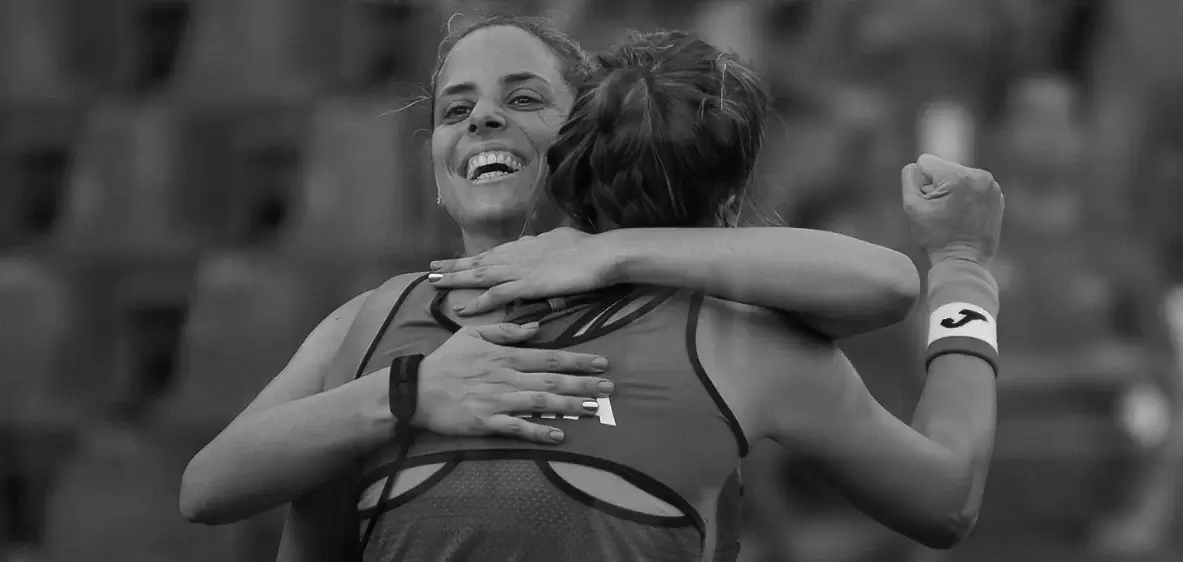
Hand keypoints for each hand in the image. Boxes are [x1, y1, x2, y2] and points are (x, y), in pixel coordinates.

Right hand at [410, 321, 613, 443]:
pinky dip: (539, 431)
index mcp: (505, 356)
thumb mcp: (472, 334)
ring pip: (541, 402)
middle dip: (584, 383)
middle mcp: (506, 377)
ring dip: (570, 406)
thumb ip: (504, 331)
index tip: (601, 362)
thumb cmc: (445, 361)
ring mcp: (498, 401)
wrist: (417, 390)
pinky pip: (518, 427)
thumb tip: (534, 327)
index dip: (577, 360)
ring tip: (595, 408)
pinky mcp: (487, 422)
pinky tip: (560, 435)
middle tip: (610, 387)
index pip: (548, 356)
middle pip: (552, 380)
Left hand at [428, 227, 618, 314]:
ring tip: (436, 283)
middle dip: (455, 266)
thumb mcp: (563, 239)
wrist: (602, 254)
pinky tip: (463, 308)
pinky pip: (496, 295)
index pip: (494, 252)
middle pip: (479, 260)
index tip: (458, 259)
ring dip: (457, 279)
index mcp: (526, 245)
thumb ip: (549, 243)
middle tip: (433, 269)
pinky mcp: (526, 285)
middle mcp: (517, 254)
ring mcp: (520, 269)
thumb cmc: (589, 248)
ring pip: (480, 274)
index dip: (474, 257)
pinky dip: (478, 302)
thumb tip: (545, 242)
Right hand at [902, 154, 1003, 264]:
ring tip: (953, 215)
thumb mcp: (912, 207)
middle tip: (942, 212)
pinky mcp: (997, 195)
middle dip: (938, 185)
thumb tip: (917, 167)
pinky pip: (973, 186)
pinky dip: (966, 197)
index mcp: (957, 177)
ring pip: (959, 175)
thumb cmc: (936, 238)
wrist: (965, 262)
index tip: (930, 204)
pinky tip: (964, 216)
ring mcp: (992, 186)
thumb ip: (910, 178)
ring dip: (952, 190)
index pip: (926, 162)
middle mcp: (979, 176)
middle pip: (944, 167)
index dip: (921, 183)